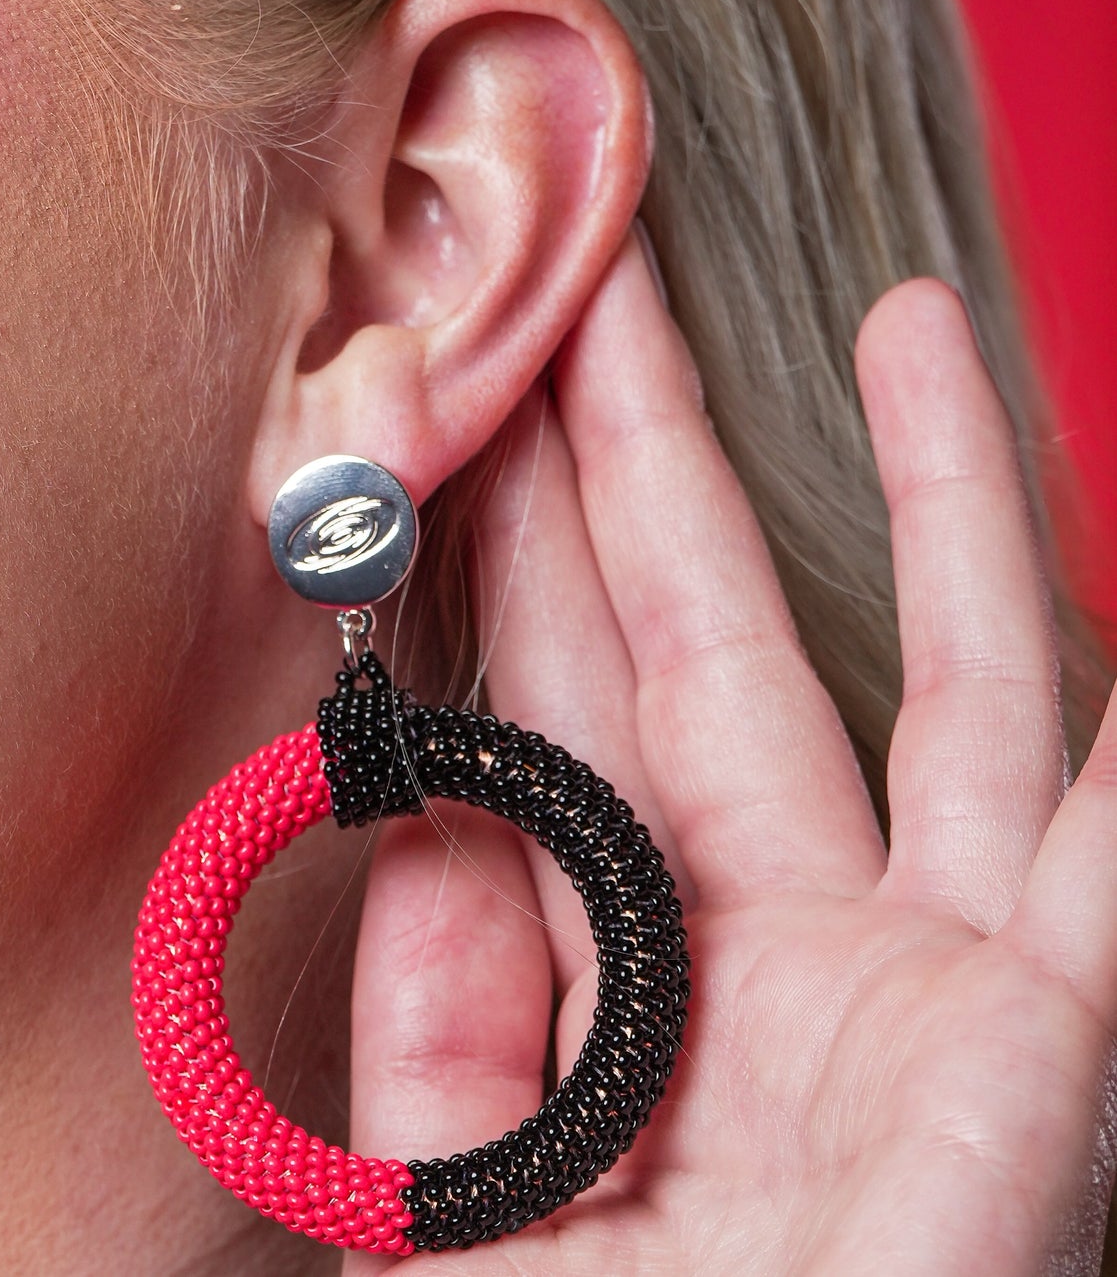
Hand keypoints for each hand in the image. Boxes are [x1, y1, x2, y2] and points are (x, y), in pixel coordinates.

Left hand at [342, 234, 1116, 1274]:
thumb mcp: (463, 1217)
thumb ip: (442, 1029)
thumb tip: (426, 819)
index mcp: (627, 989)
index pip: (560, 717)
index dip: (513, 568)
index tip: (469, 425)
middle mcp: (788, 945)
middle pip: (715, 641)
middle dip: (662, 464)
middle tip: (617, 295)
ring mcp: (940, 972)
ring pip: (942, 674)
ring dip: (932, 493)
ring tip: (909, 323)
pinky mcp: (1053, 1023)